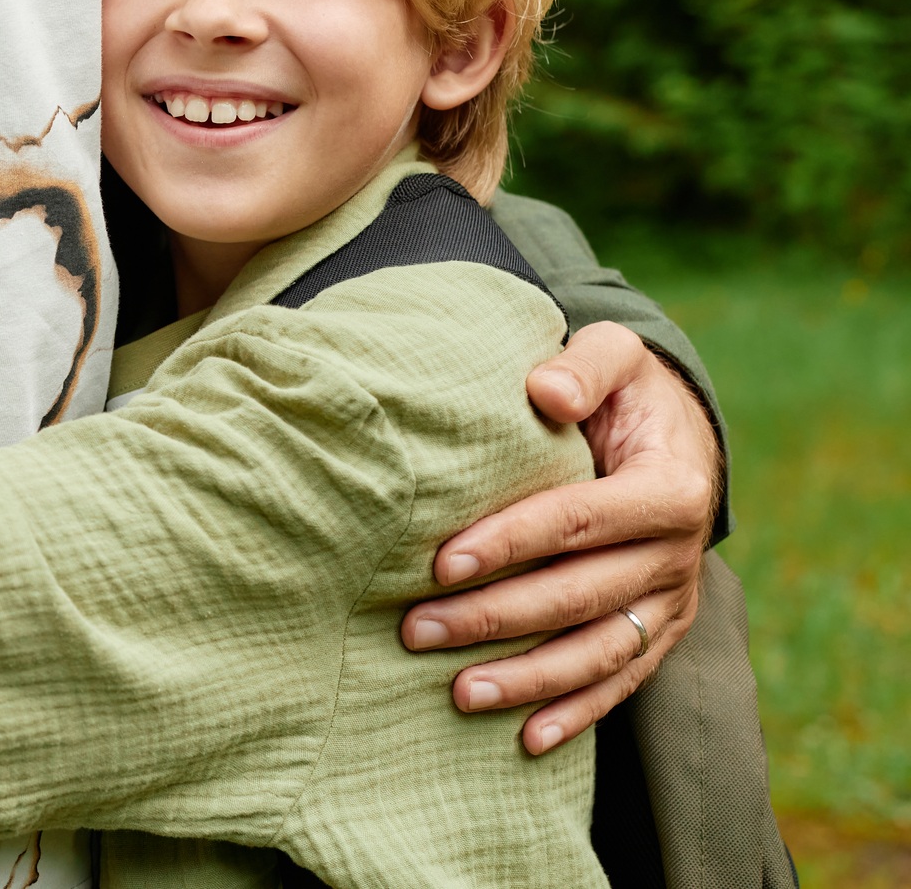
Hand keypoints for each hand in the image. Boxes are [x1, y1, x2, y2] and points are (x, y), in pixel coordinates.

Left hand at [399, 322, 718, 753]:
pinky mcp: (661, 629)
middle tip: (415, 630)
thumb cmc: (626, 389)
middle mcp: (678, 554)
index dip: (509, 543)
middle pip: (576, 596)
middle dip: (494, 618)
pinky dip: (577, 713)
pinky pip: (621, 680)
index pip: (576, 521)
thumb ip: (584, 365)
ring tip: (457, 694)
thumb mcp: (616, 353)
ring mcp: (672, 600)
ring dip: (527, 679)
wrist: (679, 431)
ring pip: (597, 652)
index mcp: (669, 487)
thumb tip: (543, 390)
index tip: (440, 562)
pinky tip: (527, 740)